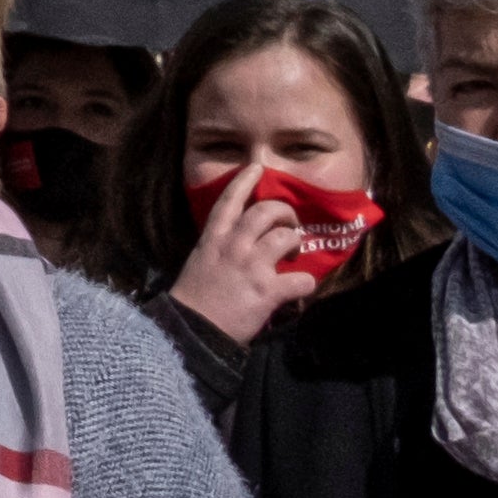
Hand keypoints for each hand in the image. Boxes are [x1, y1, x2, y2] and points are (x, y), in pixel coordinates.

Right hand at [166, 157, 328, 348]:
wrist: (191, 329)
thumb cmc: (194, 298)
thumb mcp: (201, 262)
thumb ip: (220, 249)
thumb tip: (243, 246)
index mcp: (213, 239)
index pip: (229, 202)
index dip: (244, 181)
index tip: (257, 167)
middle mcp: (234, 246)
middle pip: (266, 212)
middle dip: (285, 214)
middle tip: (289, 226)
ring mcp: (252, 266)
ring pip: (285, 237)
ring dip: (295, 244)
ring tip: (293, 256)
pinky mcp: (268, 290)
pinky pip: (302, 280)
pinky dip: (306, 285)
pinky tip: (299, 290)